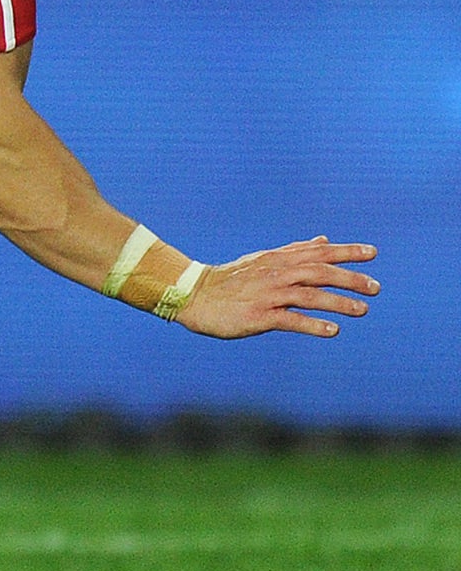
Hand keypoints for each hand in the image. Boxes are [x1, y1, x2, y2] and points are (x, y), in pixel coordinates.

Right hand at [177, 236, 378, 339]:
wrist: (195, 295)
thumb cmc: (232, 279)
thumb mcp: (264, 260)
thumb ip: (295, 251)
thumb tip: (323, 240)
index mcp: (277, 260)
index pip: (317, 252)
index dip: (345, 252)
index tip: (372, 253)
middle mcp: (275, 274)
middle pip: (318, 272)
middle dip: (349, 278)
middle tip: (376, 287)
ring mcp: (267, 294)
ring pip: (308, 295)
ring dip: (337, 302)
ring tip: (363, 309)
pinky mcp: (258, 316)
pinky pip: (289, 319)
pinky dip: (312, 324)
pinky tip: (332, 330)